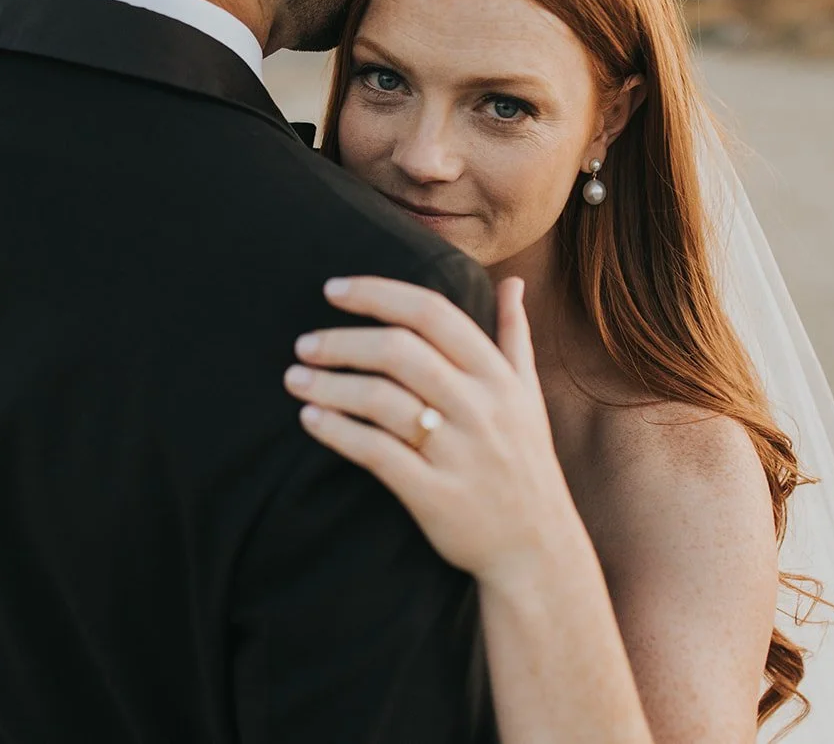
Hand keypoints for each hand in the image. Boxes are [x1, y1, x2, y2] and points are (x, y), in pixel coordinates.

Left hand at [285, 276, 585, 586]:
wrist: (538, 551)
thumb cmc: (525, 463)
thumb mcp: (529, 397)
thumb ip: (513, 337)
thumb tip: (512, 283)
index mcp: (498, 376)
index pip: (432, 313)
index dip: (378, 293)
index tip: (333, 289)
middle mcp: (481, 407)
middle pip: (400, 351)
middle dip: (342, 342)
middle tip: (304, 344)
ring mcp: (459, 452)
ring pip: (381, 400)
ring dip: (329, 385)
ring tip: (295, 379)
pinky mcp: (435, 494)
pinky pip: (376, 453)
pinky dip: (338, 431)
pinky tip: (310, 419)